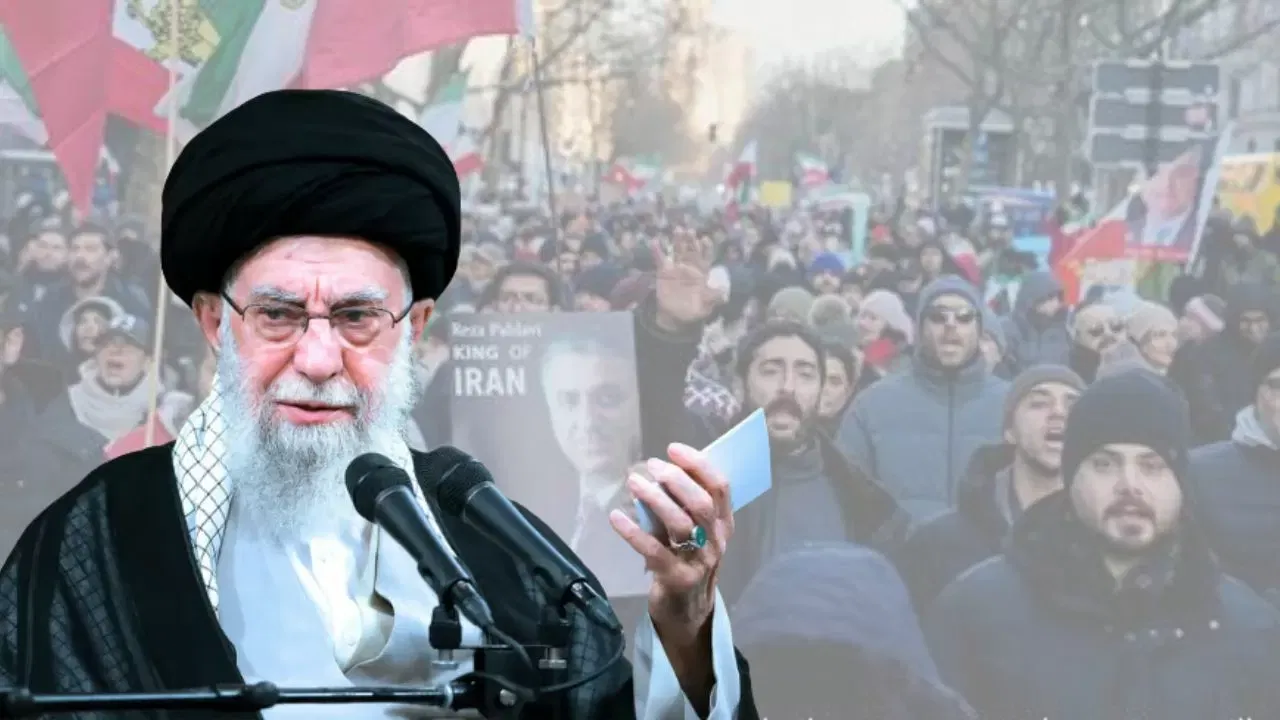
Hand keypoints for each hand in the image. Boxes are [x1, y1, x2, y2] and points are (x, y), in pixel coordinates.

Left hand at [609, 443, 731, 643]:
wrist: (688, 613)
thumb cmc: (689, 562)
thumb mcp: (696, 533)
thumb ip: (685, 507)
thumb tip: (660, 472)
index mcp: (723, 524)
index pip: (720, 488)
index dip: (699, 465)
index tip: (673, 449)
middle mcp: (716, 541)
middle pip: (702, 504)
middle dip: (676, 480)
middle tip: (652, 466)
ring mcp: (698, 562)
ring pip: (681, 525)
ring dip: (655, 500)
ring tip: (634, 483)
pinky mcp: (677, 579)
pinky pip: (654, 551)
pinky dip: (633, 532)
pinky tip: (616, 517)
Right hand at [652, 231, 722, 329]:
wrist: (675, 316)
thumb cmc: (693, 309)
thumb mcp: (706, 305)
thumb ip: (714, 298)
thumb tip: (724, 294)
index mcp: (702, 272)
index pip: (706, 257)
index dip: (706, 248)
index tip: (705, 239)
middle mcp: (690, 266)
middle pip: (692, 250)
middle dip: (691, 240)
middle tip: (690, 230)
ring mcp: (676, 267)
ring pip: (678, 250)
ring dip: (678, 240)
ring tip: (678, 230)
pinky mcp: (664, 272)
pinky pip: (660, 259)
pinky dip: (657, 250)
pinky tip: (655, 241)